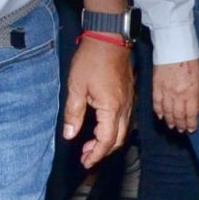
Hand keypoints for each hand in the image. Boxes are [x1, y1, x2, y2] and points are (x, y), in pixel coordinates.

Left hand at [65, 35, 133, 168]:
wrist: (109, 37)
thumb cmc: (91, 60)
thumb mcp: (76, 87)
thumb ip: (73, 114)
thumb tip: (69, 135)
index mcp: (112, 108)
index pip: (106, 141)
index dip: (96, 154)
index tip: (85, 162)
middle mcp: (125, 108)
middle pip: (117, 139)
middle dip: (102, 151)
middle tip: (86, 156)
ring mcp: (129, 101)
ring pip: (123, 130)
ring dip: (108, 141)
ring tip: (91, 144)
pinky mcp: (129, 94)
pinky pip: (125, 119)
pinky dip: (114, 129)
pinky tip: (101, 127)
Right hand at [152, 59, 198, 132]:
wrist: (174, 47)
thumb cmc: (190, 60)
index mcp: (191, 92)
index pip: (191, 113)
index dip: (191, 123)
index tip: (191, 129)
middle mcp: (178, 94)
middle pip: (178, 114)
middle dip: (180, 124)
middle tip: (181, 130)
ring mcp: (166, 90)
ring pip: (167, 111)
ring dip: (169, 120)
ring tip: (171, 125)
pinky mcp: (156, 86)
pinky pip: (156, 102)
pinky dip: (158, 110)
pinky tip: (160, 116)